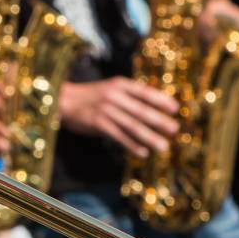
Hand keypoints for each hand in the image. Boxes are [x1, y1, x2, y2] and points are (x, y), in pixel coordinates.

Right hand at [59, 78, 179, 157]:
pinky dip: (131, 145)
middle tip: (175, 129)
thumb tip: (153, 108)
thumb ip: (128, 96)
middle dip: (159, 120)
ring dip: (149, 137)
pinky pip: (118, 136)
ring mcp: (105, 110)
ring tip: (163, 146)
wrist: (62, 100)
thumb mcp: (109, 88)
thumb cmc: (90, 96)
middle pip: (141, 110)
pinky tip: (142, 153)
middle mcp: (114, 96)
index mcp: (119, 85)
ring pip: (131, 125)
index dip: (161, 100)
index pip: (144, 92)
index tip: (176, 108)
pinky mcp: (97, 123)